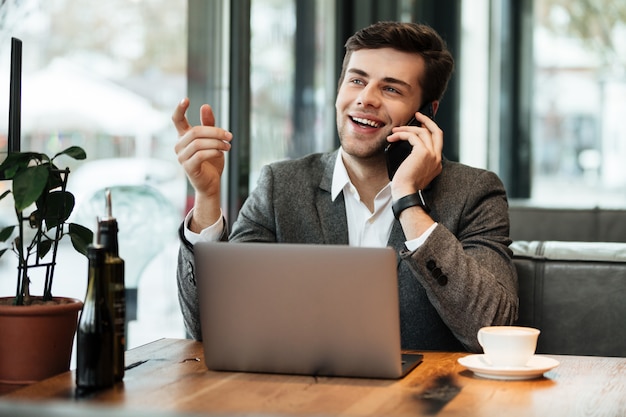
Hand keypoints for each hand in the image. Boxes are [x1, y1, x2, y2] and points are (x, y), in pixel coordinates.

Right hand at [172, 98, 231, 228]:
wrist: (212, 184)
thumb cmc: (211, 161)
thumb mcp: (213, 140)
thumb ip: (209, 124)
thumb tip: (205, 106)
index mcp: (184, 137)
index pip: (177, 120)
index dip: (180, 109)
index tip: (186, 99)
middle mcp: (179, 146)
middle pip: (195, 131)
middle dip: (215, 132)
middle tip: (230, 135)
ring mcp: (181, 157)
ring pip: (199, 143)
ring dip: (217, 143)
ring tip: (228, 146)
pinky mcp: (188, 167)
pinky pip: (200, 155)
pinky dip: (213, 152)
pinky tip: (222, 153)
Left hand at [386, 111, 442, 198]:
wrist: (406, 193)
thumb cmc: (405, 186)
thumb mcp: (414, 171)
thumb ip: (417, 160)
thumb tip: (408, 148)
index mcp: (436, 164)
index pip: (436, 142)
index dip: (429, 131)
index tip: (421, 126)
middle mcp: (437, 158)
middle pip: (437, 132)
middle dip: (428, 121)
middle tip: (417, 115)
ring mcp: (432, 155)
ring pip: (423, 132)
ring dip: (408, 128)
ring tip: (396, 130)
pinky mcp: (423, 152)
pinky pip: (412, 136)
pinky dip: (402, 134)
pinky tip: (393, 137)